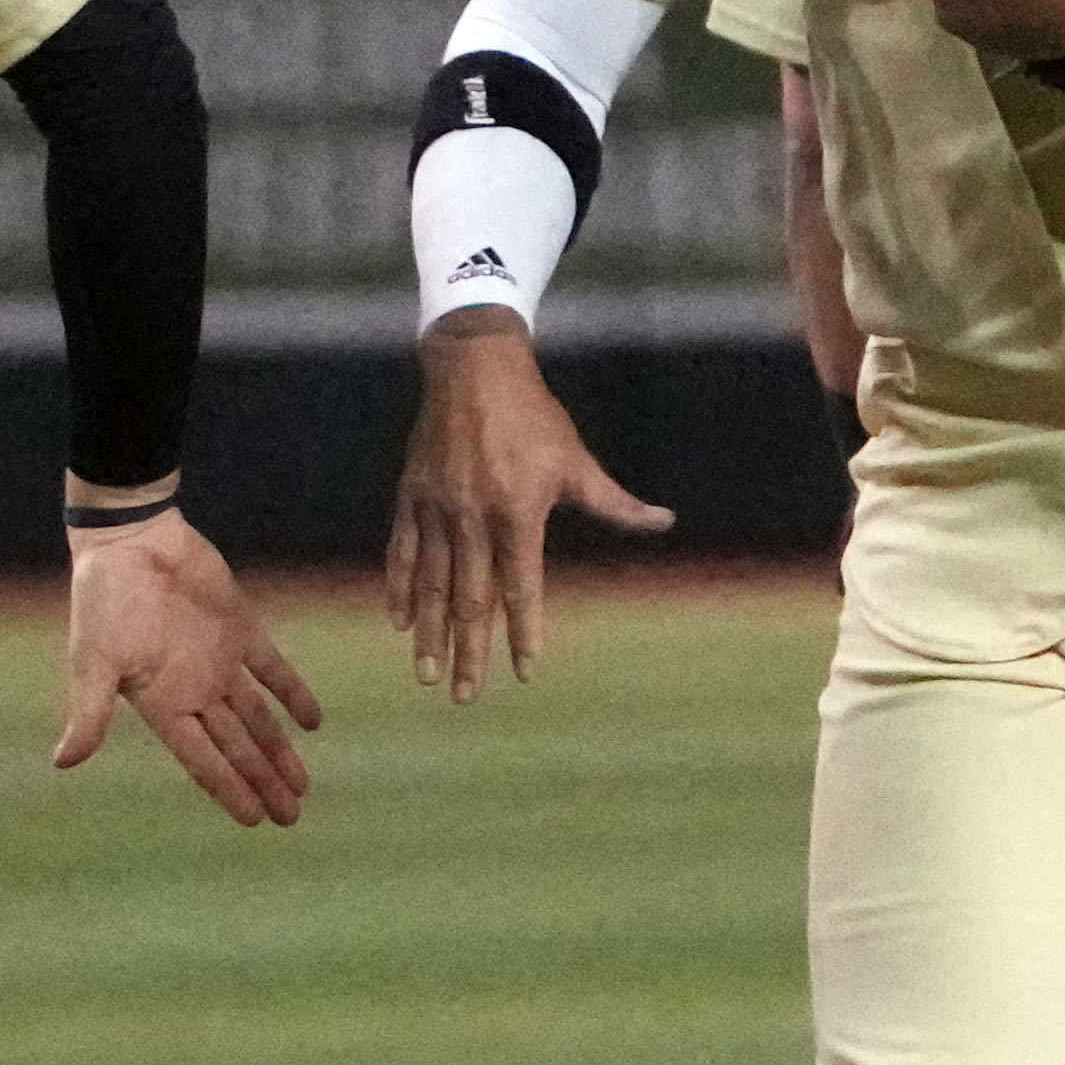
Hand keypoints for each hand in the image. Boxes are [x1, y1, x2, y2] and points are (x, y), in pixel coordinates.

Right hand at [55, 507, 319, 822]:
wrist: (130, 539)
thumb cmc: (104, 600)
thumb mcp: (94, 660)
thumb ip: (89, 713)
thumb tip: (61, 763)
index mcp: (161, 705)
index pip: (203, 761)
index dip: (229, 790)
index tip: (255, 820)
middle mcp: (193, 690)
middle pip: (237, 748)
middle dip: (263, 782)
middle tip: (291, 818)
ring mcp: (218, 662)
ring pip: (258, 718)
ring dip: (280, 751)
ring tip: (302, 787)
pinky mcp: (239, 628)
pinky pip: (272, 669)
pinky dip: (293, 694)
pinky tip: (313, 722)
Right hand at [383, 314, 669, 697]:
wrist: (475, 368)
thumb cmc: (535, 416)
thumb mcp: (577, 460)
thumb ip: (616, 503)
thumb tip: (665, 521)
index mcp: (519, 512)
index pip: (522, 587)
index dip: (524, 632)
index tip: (525, 670)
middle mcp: (474, 516)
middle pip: (471, 598)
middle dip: (468, 651)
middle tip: (465, 696)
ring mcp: (438, 507)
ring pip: (431, 583)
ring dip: (430, 634)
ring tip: (427, 674)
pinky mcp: (411, 495)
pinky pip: (401, 551)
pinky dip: (399, 588)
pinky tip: (399, 622)